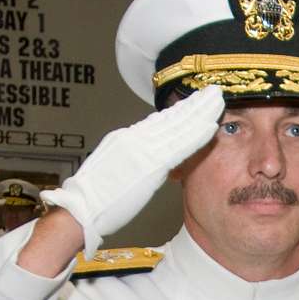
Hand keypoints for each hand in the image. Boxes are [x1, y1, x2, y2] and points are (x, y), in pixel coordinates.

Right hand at [40, 84, 224, 255]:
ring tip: (216, 100)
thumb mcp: (112, 165)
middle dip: (194, 103)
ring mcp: (143, 149)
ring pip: (178, 126)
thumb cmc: (94, 196)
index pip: (158, 119)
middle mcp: (135, 138)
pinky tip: (210, 125)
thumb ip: (131, 155)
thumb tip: (145, 153)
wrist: (81, 207)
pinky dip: (197, 134)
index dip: (180, 109)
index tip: (195, 101)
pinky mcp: (150, 164)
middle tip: (212, 92)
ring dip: (201, 112)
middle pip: (171, 116)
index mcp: (125, 138)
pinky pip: (179, 146)